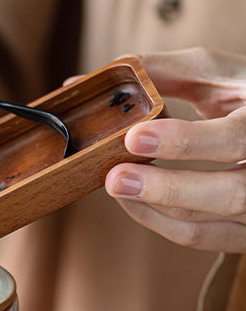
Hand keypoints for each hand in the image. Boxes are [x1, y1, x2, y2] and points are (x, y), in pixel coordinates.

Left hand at [105, 48, 245, 251]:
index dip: (186, 142)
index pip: (236, 137)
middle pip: (229, 194)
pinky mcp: (243, 233)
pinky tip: (131, 201)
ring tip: (116, 184)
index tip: (134, 137)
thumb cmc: (242, 96)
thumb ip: (163, 73)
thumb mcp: (215, 75)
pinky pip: (199, 237)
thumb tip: (81, 81)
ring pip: (206, 222)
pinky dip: (159, 221)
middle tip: (115, 178)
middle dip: (167, 188)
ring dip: (153, 206)